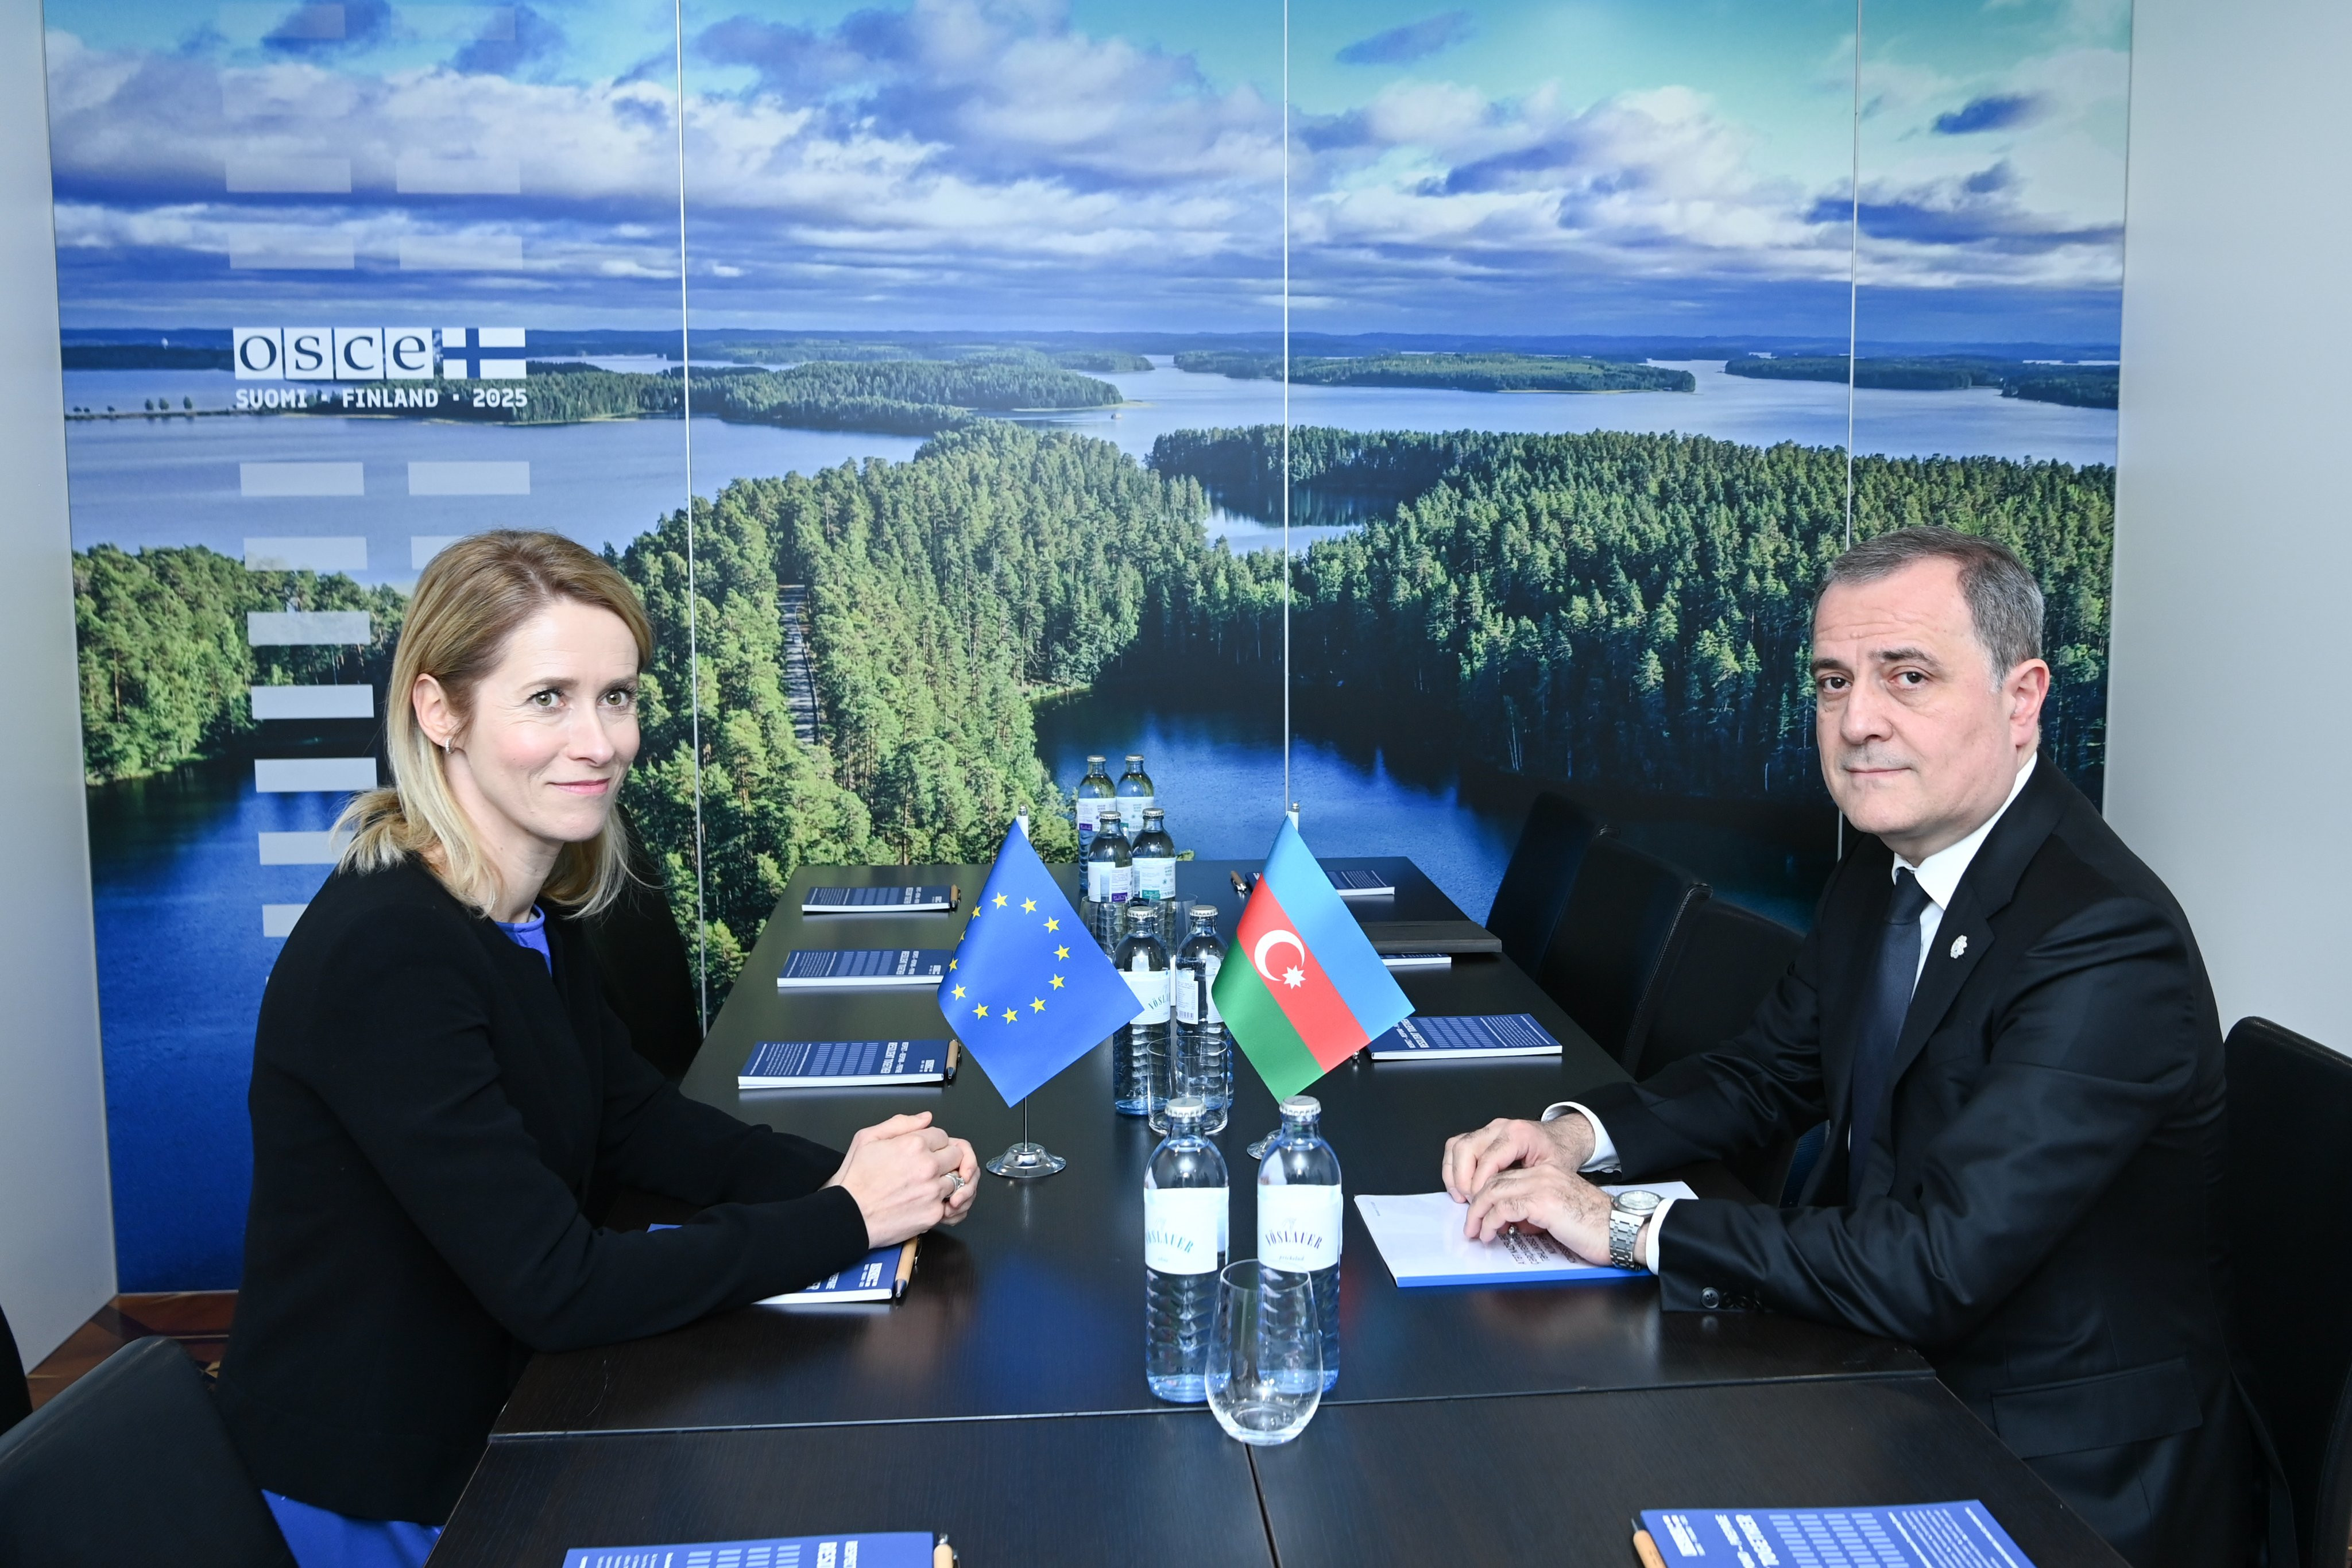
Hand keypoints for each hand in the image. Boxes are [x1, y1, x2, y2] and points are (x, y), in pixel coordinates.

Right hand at [824, 1113, 978, 1246]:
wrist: (848, 1216)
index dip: (934, 1143)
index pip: (942, 1135)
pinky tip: (930, 1202)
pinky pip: (953, 1204)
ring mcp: (933, 1191)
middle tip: (931, 1167)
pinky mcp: (934, 1213)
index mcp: (913, 1144)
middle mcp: (927, 1166)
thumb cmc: (854, 1181)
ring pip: (958, 1179)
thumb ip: (900, 1123)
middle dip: (946, 1159)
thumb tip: (925, 1118)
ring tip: (928, 1186)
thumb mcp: (867, 1138)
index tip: (926, 1151)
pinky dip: (947, 1203)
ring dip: (946, 1181)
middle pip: (957, 1155)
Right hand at [1441, 1114, 1593, 1200]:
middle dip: (1463, 1180)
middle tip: (1470, 1204)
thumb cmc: (1559, 1154)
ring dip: (1454, 1174)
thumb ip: (1530, 1193)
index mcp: (1518, 1134)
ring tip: (1463, 1198)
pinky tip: (1461, 1188)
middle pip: (1466, 1149)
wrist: (1563, 1138)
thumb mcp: (1553, 1173)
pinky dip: (1453, 1167)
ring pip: (1456, 1146)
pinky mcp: (1482, 1135)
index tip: (1479, 1206)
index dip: (1479, 1185)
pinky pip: (1457, 1146)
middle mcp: (1499, 1127)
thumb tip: (1508, 1218)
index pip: (1487, 1159)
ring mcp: (1488, 1129)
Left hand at [1460, 1162, 1618, 1263]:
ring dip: (1479, 1214)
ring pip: (1493, 1192)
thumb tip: (1512, 1224)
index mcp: (1548, 1174)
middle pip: (1494, 1182)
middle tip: (1471, 1226)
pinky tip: (1490, 1234)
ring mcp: (1542, 1185)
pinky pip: (1504, 1207)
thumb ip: (1536, 1212)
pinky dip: (1491, 1222)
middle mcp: (1543, 1174)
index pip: (1505, 1177)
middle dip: (1476, 1205)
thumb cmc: (1597, 1228)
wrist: (1622, 1231)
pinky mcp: (1543, 1201)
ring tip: (1476, 1232)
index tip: (1479, 1216)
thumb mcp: (1560, 1214)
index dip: (1487, 1197)